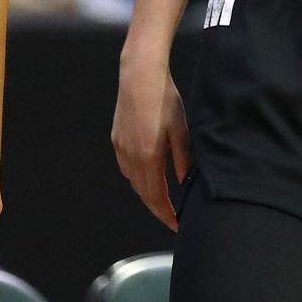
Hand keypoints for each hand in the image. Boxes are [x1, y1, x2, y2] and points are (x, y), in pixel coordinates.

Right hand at [112, 57, 189, 229]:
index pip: (156, 197)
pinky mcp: (116, 139)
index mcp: (149, 157)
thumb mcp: (180, 130)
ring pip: (133, 181)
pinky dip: (137, 177)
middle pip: (143, 193)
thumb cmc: (164, 99)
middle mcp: (131, 157)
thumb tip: (185, 184)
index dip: (166, 214)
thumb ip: (183, 160)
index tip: (176, 225)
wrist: (139, 76)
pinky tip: (147, 173)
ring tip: (162, 197)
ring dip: (147, 193)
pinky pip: (126, 167)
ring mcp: (120, 148)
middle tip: (172, 216)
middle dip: (157, 208)